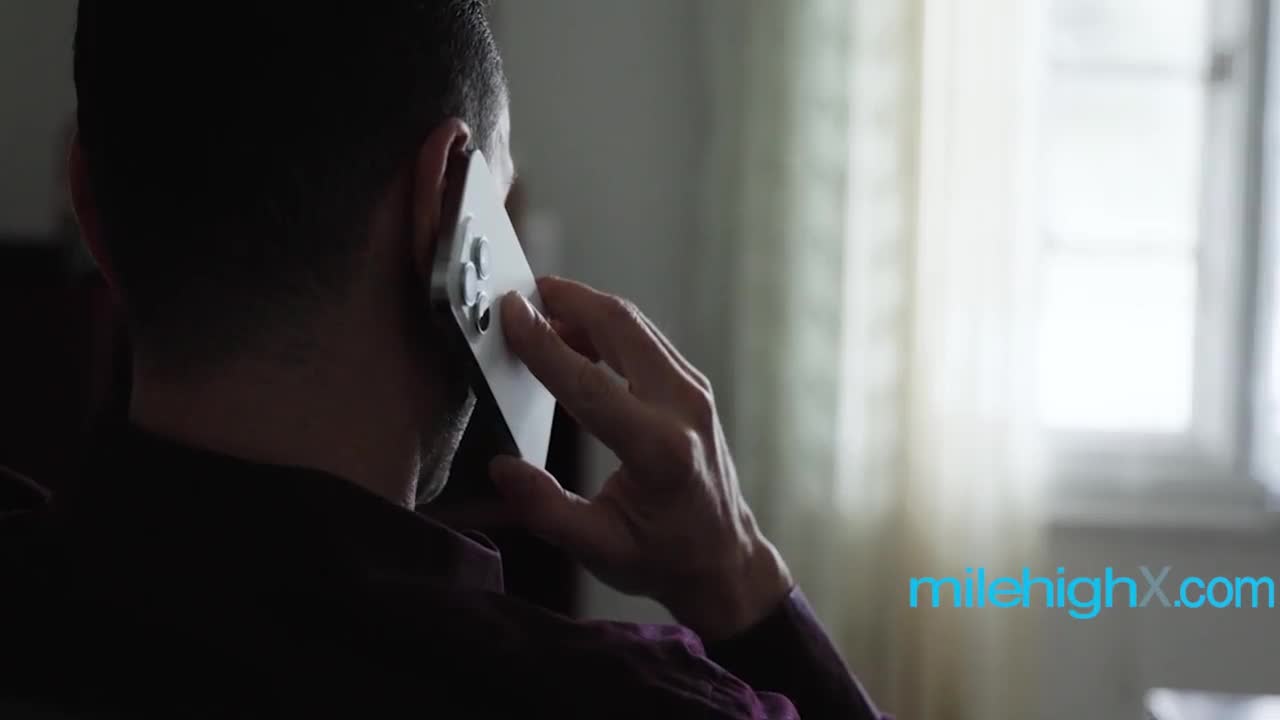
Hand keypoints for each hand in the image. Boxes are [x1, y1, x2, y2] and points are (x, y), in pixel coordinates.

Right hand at [489, 277, 793, 640]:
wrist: (725, 559)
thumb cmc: (663, 559)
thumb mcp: (599, 550)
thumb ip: (547, 511)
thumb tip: (501, 468)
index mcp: (660, 451)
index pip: (589, 383)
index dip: (543, 344)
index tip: (508, 313)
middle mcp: (684, 409)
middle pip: (621, 326)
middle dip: (568, 299)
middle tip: (520, 292)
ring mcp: (694, 391)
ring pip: (634, 324)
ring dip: (585, 308)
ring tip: (538, 311)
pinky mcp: (692, 386)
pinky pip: (645, 338)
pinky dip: (605, 325)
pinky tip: (571, 336)